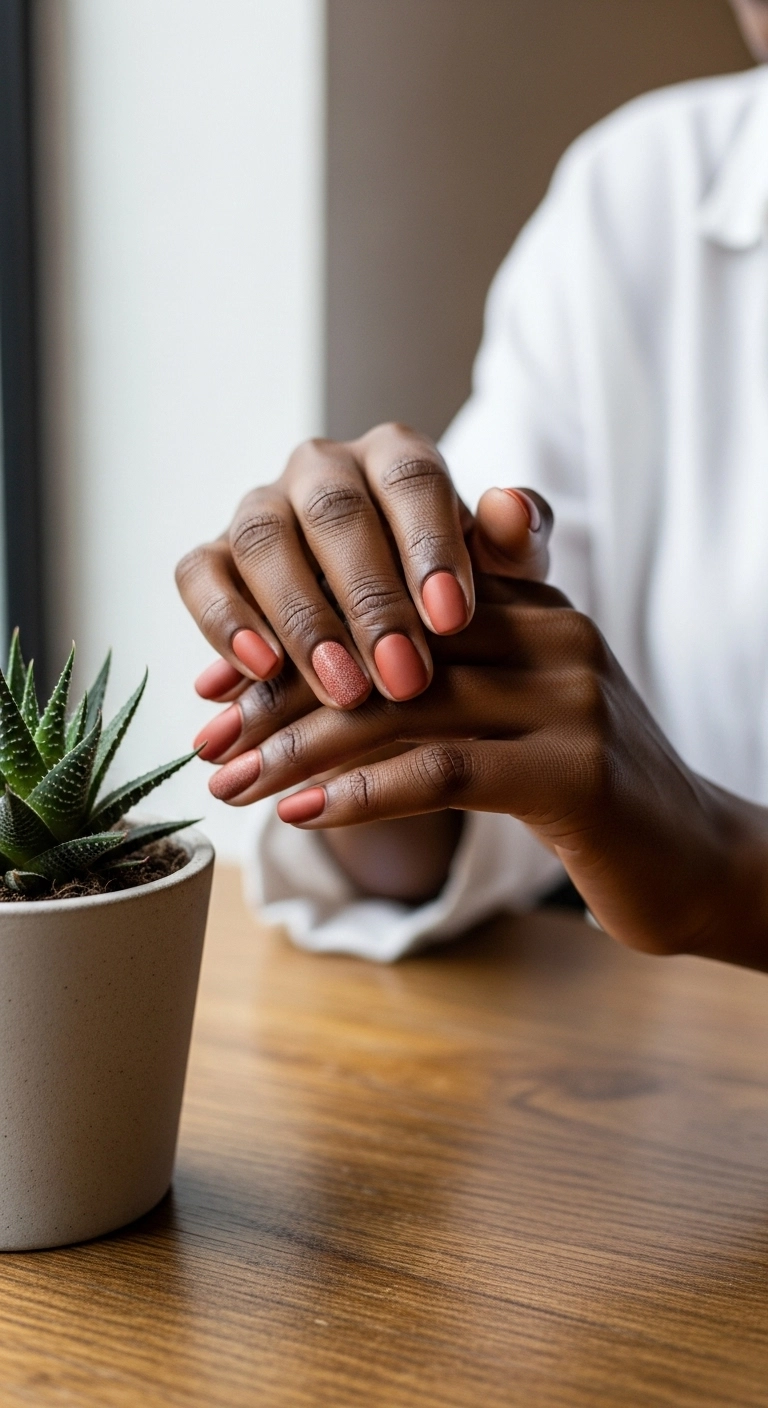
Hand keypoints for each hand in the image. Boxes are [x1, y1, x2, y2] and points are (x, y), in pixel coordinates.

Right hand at [176, 422, 549, 761]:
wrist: (392, 644)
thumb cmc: (452, 604)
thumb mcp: (500, 583)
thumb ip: (515, 546)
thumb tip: (514, 507)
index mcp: (395, 457)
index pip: (410, 478)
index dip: (430, 545)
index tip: (452, 620)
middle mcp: (322, 469)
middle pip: (334, 510)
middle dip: (369, 598)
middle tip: (404, 675)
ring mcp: (261, 509)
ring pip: (263, 538)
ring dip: (301, 618)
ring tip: (343, 690)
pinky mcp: (211, 557)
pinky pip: (200, 575)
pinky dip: (224, 622)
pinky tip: (261, 674)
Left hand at [204, 581, 767, 968]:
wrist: (695, 860)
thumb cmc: (587, 795)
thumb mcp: (516, 719)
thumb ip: (443, 685)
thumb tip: (322, 694)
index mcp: (532, 606)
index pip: (386, 608)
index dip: (293, 647)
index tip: (217, 694)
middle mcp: (553, 634)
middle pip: (383, 650)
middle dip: (281, 699)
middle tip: (208, 743)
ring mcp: (569, 699)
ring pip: (404, 707)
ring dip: (301, 749)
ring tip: (233, 784)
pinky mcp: (576, 771)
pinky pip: (445, 771)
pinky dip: (362, 794)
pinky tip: (300, 816)